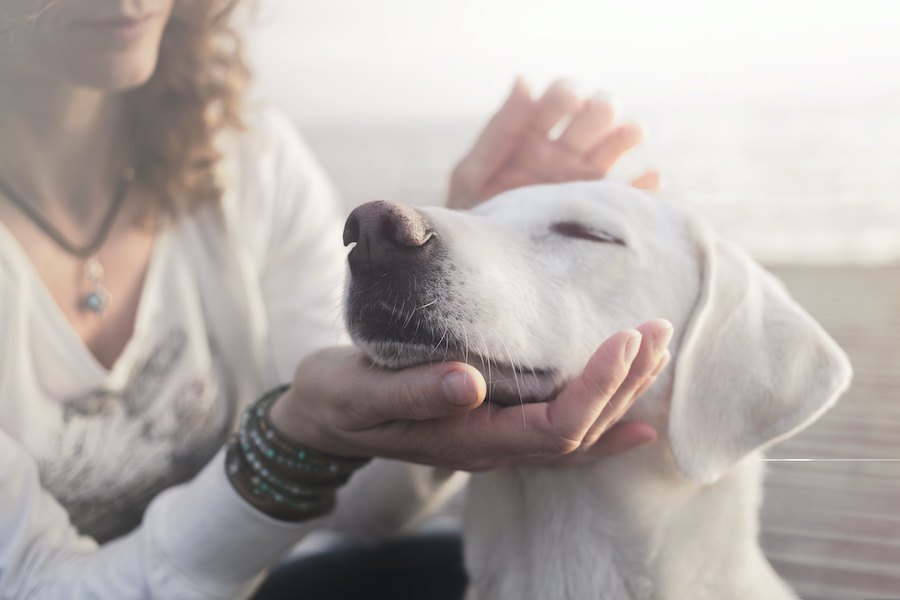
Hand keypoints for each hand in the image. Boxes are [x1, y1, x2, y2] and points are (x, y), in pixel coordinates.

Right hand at [269, 320, 672, 470]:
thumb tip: (468, 382)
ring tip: (655, 350)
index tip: (624, 338)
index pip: (554, 427)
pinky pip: (561, 433)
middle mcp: (492, 446)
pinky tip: (635, 413)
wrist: (323, 415)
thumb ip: (412, 393)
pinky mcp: (494, 422)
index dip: (596, 388)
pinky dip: (603, 421)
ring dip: (621, 393)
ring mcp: (496, 438)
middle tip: (656, 330)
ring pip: (577, 432)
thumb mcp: (360, 392)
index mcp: (468, 440)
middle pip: (580, 431)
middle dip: (624, 383)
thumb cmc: (339, 400)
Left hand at [447, 78, 660, 209]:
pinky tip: (651, 178)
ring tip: (631, 133)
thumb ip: (500, 130)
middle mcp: (563, 151)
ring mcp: (584, 179)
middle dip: (600, 108)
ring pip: (617, 145)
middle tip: (595, 115)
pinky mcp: (599, 210)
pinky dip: (646, 186)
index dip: (567, 94)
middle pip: (595, 114)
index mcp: (532, 134)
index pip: (559, 98)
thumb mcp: (474, 173)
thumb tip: (525, 80)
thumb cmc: (472, 216)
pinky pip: (631, 195)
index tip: (569, 101)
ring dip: (626, 134)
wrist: (484, 265)